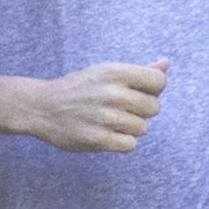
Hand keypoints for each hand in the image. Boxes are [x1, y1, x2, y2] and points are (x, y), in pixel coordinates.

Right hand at [21, 58, 170, 154]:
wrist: (42, 107)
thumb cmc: (78, 88)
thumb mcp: (105, 72)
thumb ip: (138, 70)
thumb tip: (166, 63)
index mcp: (116, 72)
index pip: (159, 81)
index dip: (153, 89)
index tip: (138, 92)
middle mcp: (113, 94)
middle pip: (154, 108)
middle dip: (141, 110)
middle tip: (120, 108)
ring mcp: (106, 118)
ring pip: (143, 128)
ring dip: (129, 128)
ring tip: (109, 121)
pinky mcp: (99, 140)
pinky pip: (130, 145)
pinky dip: (121, 142)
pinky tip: (106, 134)